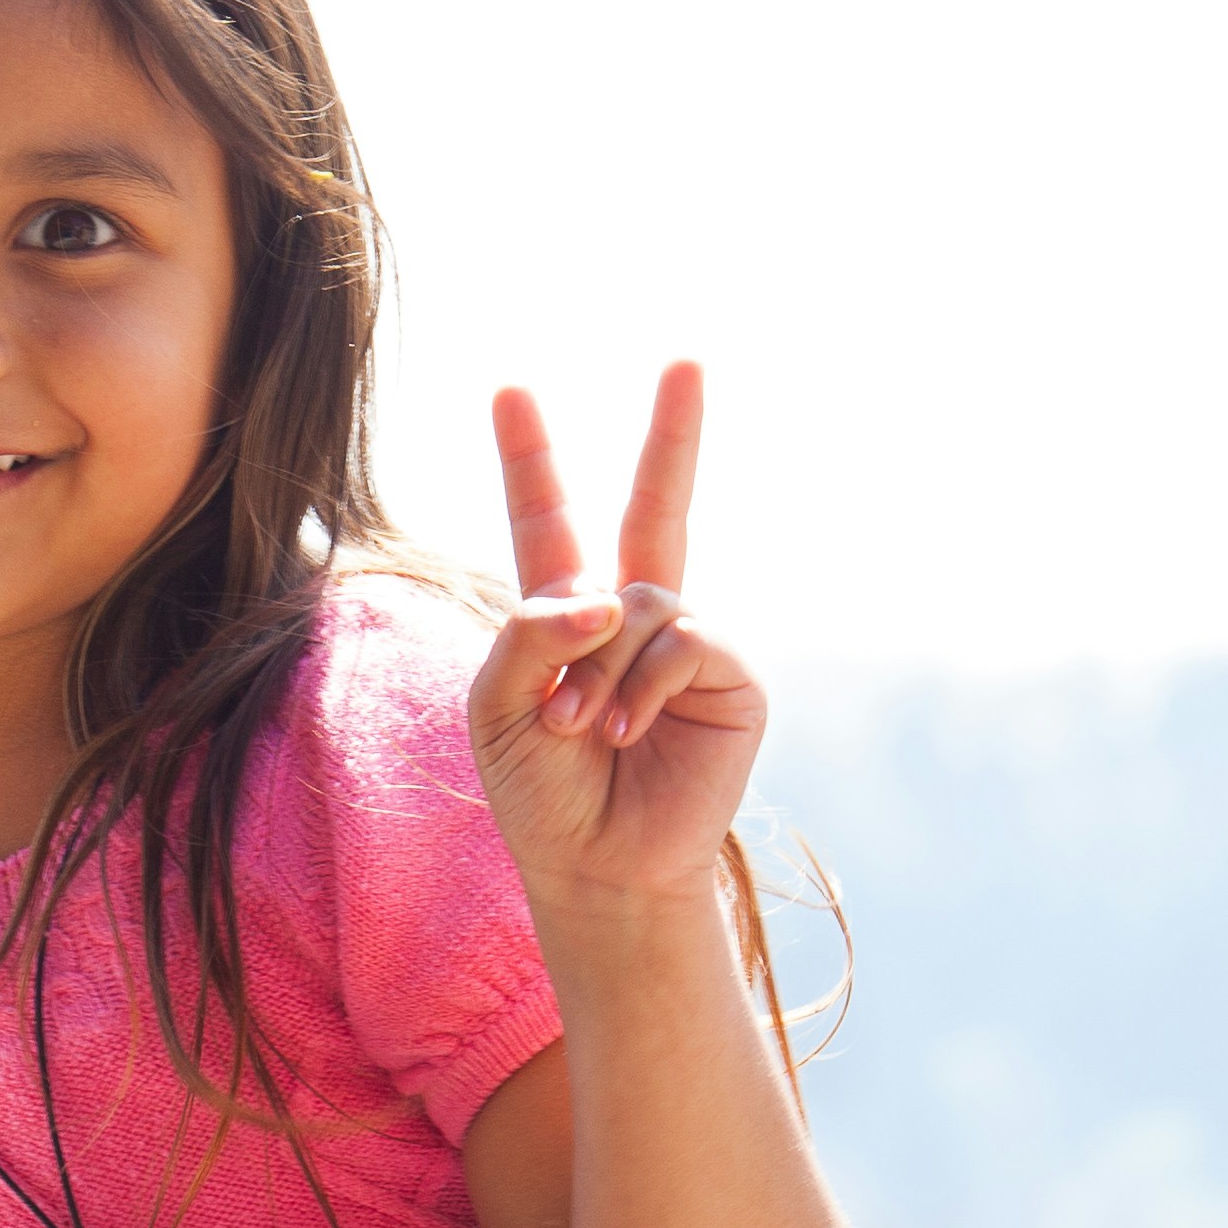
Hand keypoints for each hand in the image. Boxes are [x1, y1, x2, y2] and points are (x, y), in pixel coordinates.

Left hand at [468, 366, 767, 909]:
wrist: (597, 867)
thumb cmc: (540, 795)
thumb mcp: (496, 709)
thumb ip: (527, 634)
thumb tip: (607, 595)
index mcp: (565, 617)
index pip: (546, 522)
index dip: (531, 458)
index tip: (509, 390)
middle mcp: (634, 616)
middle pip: (658, 505)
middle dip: (675, 435)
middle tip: (688, 359)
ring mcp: (688, 642)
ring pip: (640, 601)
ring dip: (596, 669)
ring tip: (576, 731)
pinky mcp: (731, 676)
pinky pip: (683, 639)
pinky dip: (640, 684)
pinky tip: (620, 733)